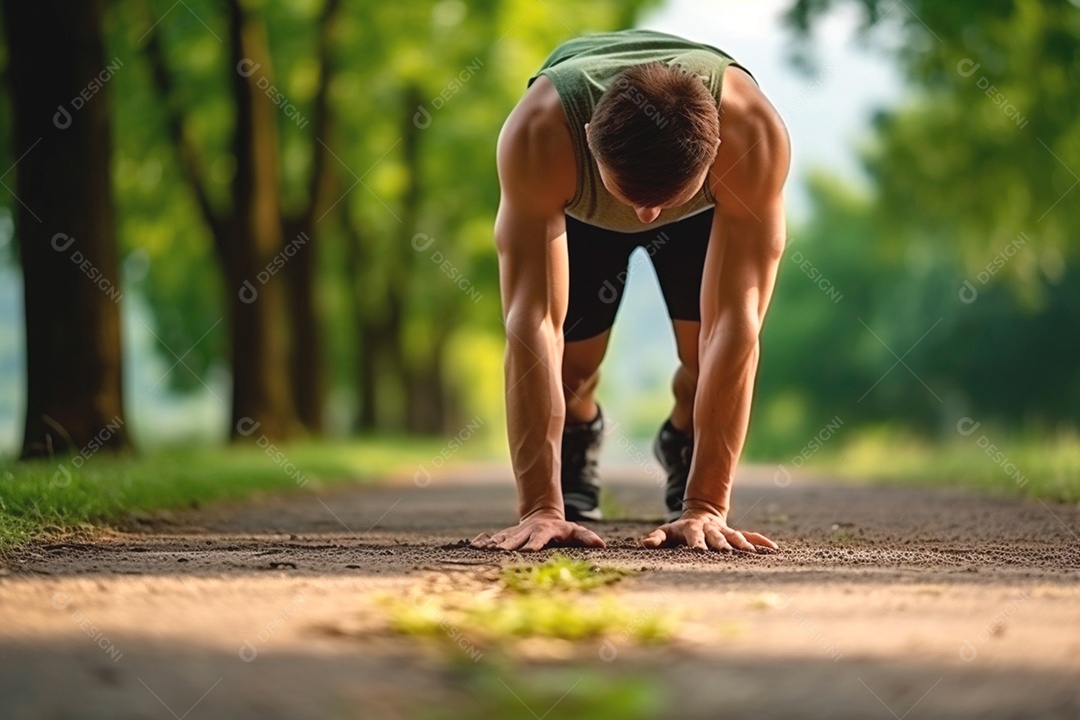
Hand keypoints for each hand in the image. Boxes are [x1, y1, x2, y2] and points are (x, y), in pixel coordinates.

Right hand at [471, 510, 605, 551]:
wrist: (541, 516)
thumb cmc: (562, 530)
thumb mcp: (575, 532)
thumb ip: (586, 538)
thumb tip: (601, 545)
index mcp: (543, 532)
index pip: (539, 538)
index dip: (535, 544)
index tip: (529, 551)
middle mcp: (527, 533)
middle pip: (517, 539)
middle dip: (508, 547)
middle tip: (501, 554)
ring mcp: (514, 534)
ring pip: (502, 539)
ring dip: (493, 545)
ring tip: (482, 550)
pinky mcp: (505, 537)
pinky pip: (491, 539)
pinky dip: (482, 542)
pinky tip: (472, 546)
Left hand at [641, 507, 777, 552]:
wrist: (700, 515)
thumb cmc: (679, 531)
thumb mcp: (666, 532)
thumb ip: (656, 538)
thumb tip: (644, 543)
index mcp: (693, 529)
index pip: (694, 536)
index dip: (696, 543)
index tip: (699, 552)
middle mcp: (711, 530)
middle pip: (717, 537)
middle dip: (723, 545)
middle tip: (728, 554)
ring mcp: (725, 531)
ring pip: (736, 537)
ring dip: (744, 545)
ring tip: (752, 555)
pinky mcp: (735, 534)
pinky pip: (751, 537)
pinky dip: (762, 542)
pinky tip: (774, 550)